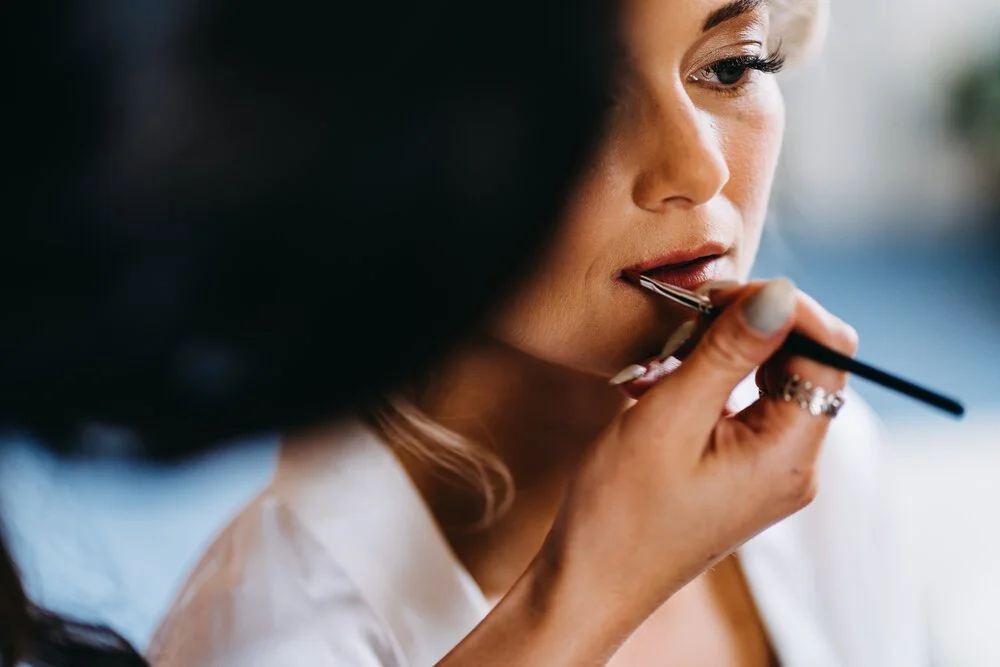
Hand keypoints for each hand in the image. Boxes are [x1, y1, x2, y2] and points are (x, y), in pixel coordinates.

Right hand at [441, 279, 857, 665]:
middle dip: (744, 328)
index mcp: (790, 454)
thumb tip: (780, 294)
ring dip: (719, 354)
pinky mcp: (743, 470)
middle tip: (682, 321)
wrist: (592, 583)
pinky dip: (708, 382)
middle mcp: (794, 463)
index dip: (780, 308)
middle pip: (800, 361)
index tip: (718, 297)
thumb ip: (728, 352)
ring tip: (662, 362)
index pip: (827, 350)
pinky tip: (662, 384)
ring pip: (769, 378)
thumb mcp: (670, 417)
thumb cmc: (621, 512)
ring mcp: (770, 469)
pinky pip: (744, 405)